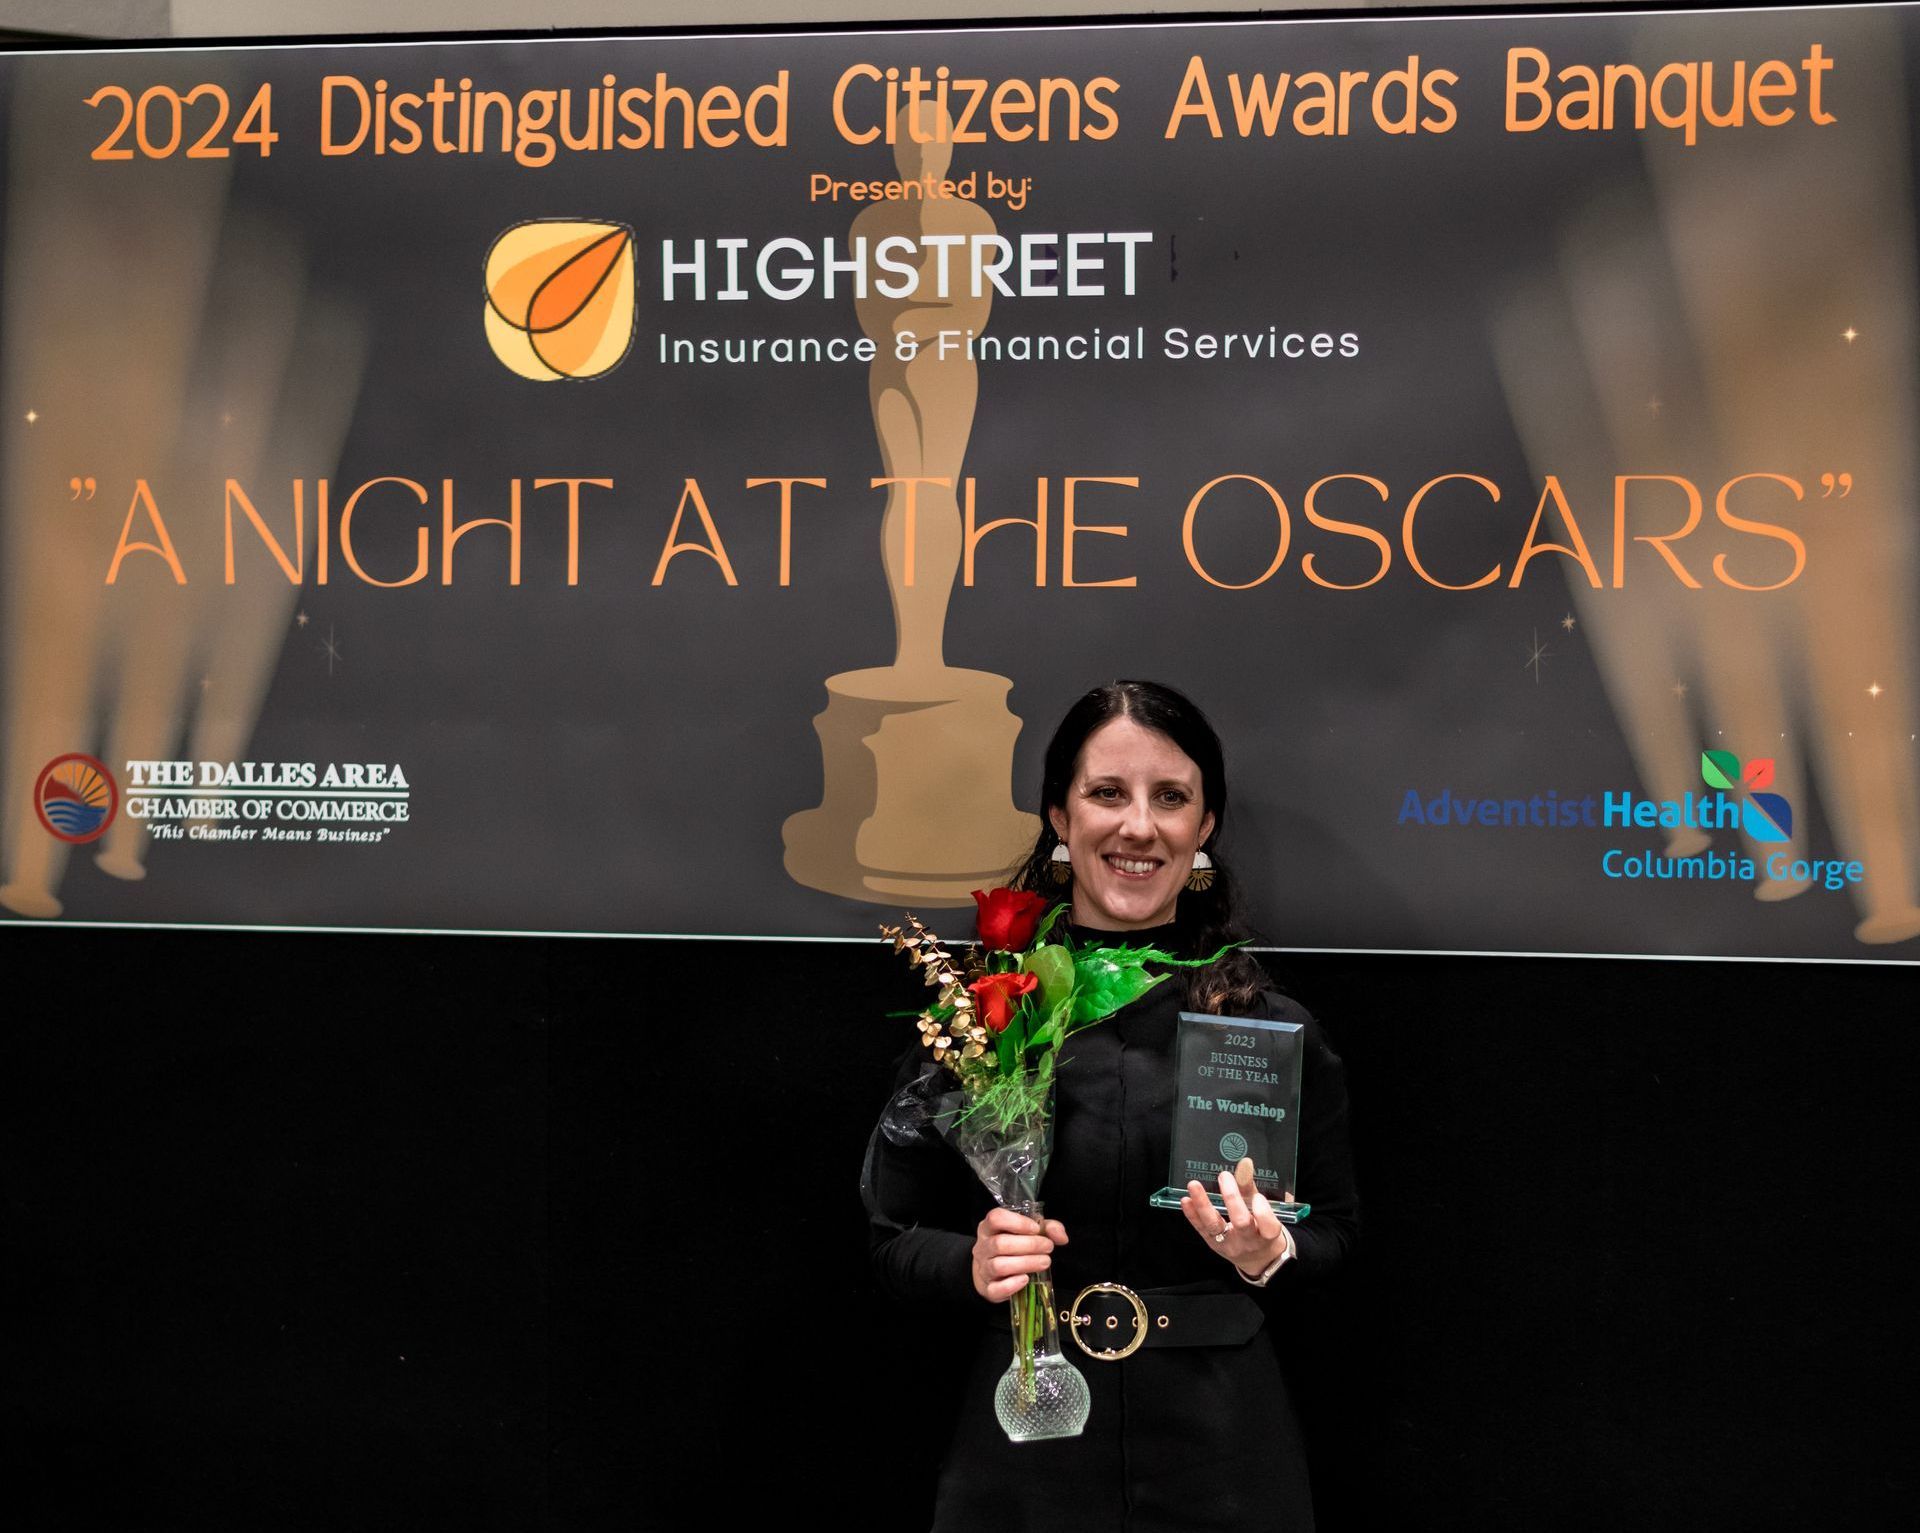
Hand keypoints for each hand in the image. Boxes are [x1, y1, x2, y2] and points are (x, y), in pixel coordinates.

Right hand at [971, 1207, 1069, 1301]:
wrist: (994, 1273)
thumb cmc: (1013, 1247)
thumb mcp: (1030, 1232)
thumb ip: (1048, 1228)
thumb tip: (1061, 1237)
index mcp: (989, 1228)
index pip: (996, 1218)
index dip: (1017, 1222)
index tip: (1036, 1229)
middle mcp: (982, 1247)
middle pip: (1000, 1244)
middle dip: (1029, 1245)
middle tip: (1048, 1247)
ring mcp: (983, 1269)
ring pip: (999, 1266)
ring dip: (1026, 1263)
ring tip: (1044, 1262)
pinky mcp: (988, 1289)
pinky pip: (996, 1288)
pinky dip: (1012, 1285)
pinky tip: (1026, 1279)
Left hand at [1180, 1162, 1287, 1277]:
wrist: (1257, 1259)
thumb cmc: (1263, 1232)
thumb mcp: (1265, 1213)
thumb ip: (1252, 1190)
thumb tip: (1244, 1164)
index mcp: (1267, 1236)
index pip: (1268, 1227)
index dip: (1263, 1211)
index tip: (1258, 1197)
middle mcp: (1249, 1242)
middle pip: (1241, 1222)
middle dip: (1232, 1198)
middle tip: (1225, 1176)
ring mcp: (1229, 1244)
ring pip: (1215, 1225)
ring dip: (1203, 1204)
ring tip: (1194, 1185)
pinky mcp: (1213, 1243)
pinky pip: (1201, 1229)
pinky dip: (1192, 1214)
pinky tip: (1186, 1200)